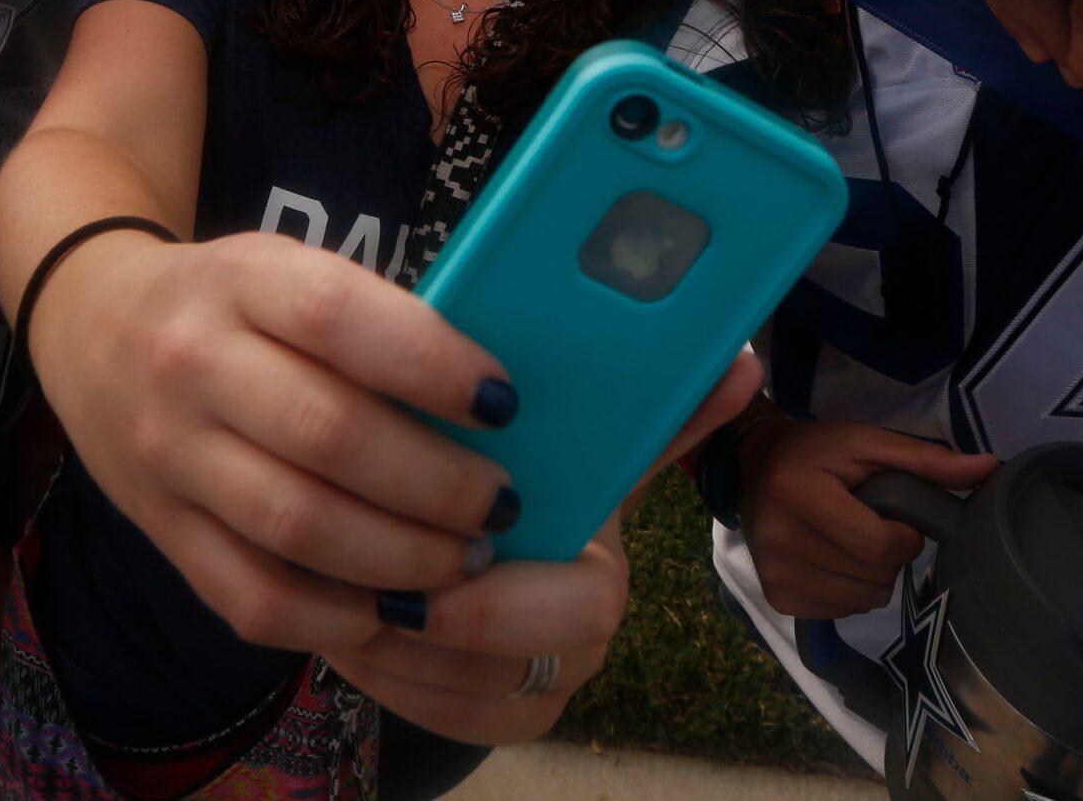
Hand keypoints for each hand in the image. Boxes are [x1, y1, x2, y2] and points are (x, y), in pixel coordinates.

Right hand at [27, 229, 523, 662]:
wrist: (90, 325)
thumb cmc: (229, 301)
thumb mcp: (286, 270)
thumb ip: (371, 321)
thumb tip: (493, 402)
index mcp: (240, 279)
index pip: (339, 318)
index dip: (431, 364)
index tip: (502, 403)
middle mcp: (192, 364)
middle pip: (328, 435)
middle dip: (436, 483)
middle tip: (499, 502)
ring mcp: (168, 454)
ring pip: (295, 527)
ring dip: (401, 556)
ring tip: (465, 559)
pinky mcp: (160, 530)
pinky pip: (251, 597)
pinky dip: (332, 617)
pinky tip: (392, 609)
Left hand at [332, 353, 763, 743]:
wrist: (481, 545)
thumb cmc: (526, 480)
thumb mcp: (567, 442)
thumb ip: (639, 410)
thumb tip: (740, 363)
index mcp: (600, 573)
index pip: (587, 607)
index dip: (505, 600)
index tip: (437, 576)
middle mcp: (580, 645)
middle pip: (519, 667)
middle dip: (448, 627)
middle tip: (386, 584)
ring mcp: (536, 691)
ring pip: (465, 693)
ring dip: (398, 647)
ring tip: (342, 588)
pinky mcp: (487, 720)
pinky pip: (432, 716)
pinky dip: (384, 675)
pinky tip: (343, 623)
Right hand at [735, 415, 995, 620]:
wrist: (752, 466)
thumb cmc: (816, 451)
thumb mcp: (868, 443)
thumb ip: (927, 461)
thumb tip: (990, 468)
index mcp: (800, 494)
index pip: (879, 546)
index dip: (904, 536)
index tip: (897, 518)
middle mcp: (781, 541)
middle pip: (874, 577)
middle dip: (888, 556)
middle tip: (870, 526)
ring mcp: (776, 575)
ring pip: (863, 599)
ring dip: (871, 575)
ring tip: (850, 541)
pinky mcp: (778, 598)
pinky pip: (841, 611)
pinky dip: (850, 590)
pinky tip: (834, 560)